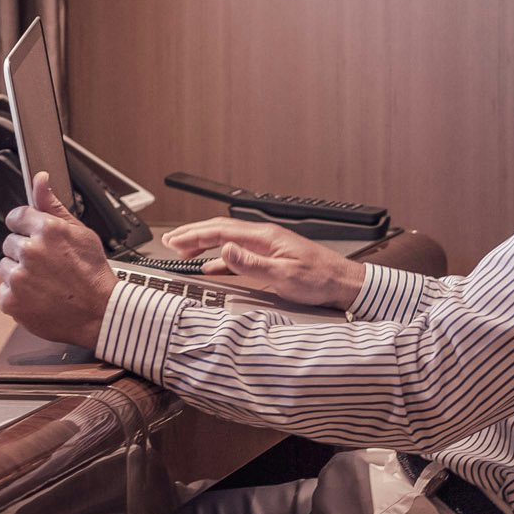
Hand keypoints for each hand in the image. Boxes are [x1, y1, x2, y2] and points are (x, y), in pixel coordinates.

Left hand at [0, 171, 116, 348]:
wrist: (100, 314)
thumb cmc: (94, 276)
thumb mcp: (82, 233)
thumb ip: (54, 205)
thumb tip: (40, 180)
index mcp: (47, 230)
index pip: (16, 216)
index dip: (26, 227)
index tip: (34, 237)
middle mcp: (30, 251)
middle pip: (10, 243)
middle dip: (25, 252)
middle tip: (48, 266)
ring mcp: (18, 277)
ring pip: (5, 267)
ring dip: (20, 274)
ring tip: (45, 282)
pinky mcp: (11, 300)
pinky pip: (4, 291)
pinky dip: (18, 295)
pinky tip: (38, 296)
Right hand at [162, 216, 366, 309]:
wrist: (343, 283)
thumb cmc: (320, 279)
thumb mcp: (283, 274)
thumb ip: (251, 263)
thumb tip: (225, 250)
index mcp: (264, 236)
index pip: (221, 230)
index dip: (194, 234)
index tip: (174, 240)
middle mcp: (264, 237)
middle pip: (221, 231)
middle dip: (193, 235)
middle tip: (170, 242)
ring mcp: (267, 246)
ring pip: (227, 241)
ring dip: (204, 244)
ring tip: (183, 250)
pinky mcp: (271, 257)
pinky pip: (238, 253)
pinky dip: (220, 258)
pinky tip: (211, 264)